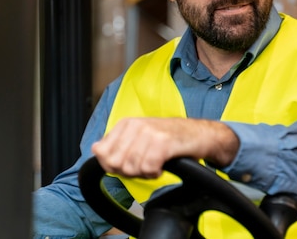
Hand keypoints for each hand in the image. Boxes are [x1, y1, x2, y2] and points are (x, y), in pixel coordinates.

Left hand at [91, 118, 239, 178]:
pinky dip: (155, 173)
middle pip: (115, 163)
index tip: (130, 163)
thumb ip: (117, 143)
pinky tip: (162, 166)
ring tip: (156, 164)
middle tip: (145, 166)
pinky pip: (148, 168)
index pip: (102, 152)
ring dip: (144, 173)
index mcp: (126, 123)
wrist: (201, 134)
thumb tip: (95, 149)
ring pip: (131, 168)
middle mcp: (136, 125)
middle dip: (129, 171)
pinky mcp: (163, 143)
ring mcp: (150, 133)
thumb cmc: (171, 138)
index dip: (113, 166)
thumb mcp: (140, 136)